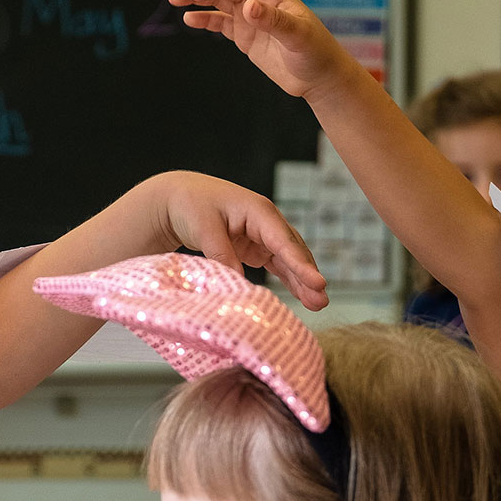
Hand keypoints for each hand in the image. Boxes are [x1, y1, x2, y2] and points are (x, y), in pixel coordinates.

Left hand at [145, 171, 328, 310]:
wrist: (178, 198)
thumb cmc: (191, 205)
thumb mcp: (204, 228)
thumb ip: (222, 255)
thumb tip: (239, 283)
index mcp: (258, 211)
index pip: (284, 241)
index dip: (301, 264)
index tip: (318, 282)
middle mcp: (266, 222)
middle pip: (292, 251)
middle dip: (308, 276)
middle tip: (322, 300)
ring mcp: (262, 235)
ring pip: (288, 260)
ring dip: (302, 280)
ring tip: (318, 303)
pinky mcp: (254, 247)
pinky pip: (277, 264)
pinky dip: (289, 279)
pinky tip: (302, 295)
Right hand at [169, 0, 357, 101]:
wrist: (319, 77)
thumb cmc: (315, 53)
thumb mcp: (297, 36)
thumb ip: (273, 20)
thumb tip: (248, 7)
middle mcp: (258, 1)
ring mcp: (250, 18)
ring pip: (218, 2)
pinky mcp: (245, 36)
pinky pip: (220, 23)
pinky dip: (204, 19)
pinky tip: (189, 18)